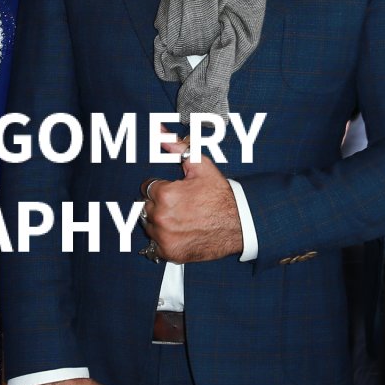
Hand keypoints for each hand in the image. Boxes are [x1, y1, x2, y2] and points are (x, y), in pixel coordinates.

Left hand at [142, 139, 242, 262]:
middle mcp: (161, 217)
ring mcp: (164, 237)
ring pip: (149, 226)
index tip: (173, 192)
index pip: (147, 188)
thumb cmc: (221, 196)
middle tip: (179, 205)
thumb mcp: (200, 166)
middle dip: (158, 204)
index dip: (161, 188)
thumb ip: (177, 148)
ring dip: (159, 222)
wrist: (239, 223)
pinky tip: (180, 232)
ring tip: (180, 219)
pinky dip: (164, 240)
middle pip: (145, 207)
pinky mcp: (170, 252)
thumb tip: (160, 132)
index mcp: (165, 195)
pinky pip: (155, 245)